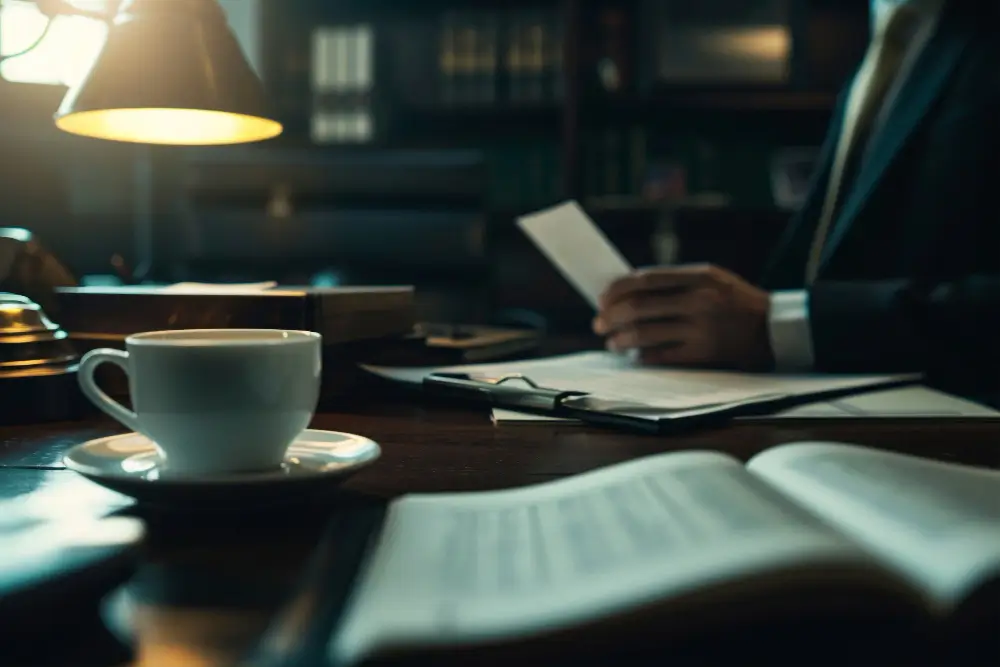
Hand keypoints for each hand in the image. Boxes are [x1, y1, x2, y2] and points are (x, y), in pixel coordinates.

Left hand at [593, 264, 773, 370]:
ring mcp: (702, 328)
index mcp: (699, 276)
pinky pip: (661, 355)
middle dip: (610, 316)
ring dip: (620, 339)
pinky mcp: (704, 353)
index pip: (645, 279)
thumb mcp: (712, 279)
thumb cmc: (735, 301)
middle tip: (598, 323)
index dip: (617, 290)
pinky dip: (642, 356)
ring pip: (645, 333)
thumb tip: (627, 291)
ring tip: (612, 342)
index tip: (601, 298)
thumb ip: (675, 282)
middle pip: (639, 307)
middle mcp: (699, 300)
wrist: (775, 328)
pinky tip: (634, 356)